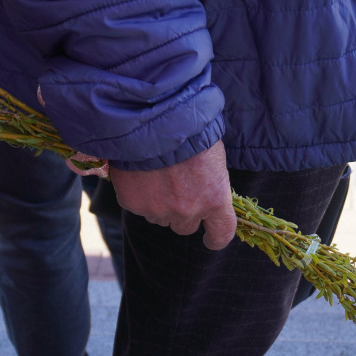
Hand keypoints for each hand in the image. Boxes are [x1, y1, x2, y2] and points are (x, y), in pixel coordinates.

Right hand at [108, 141, 236, 249]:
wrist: (153, 116)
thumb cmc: (190, 129)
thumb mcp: (213, 157)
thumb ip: (210, 184)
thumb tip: (206, 193)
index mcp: (215, 199)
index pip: (221, 234)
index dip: (216, 238)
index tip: (211, 239)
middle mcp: (189, 210)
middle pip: (186, 228)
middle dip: (183, 213)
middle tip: (177, 189)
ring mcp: (159, 210)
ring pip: (161, 218)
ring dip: (160, 204)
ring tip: (157, 176)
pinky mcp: (134, 204)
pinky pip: (139, 207)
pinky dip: (139, 195)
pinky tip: (141, 174)